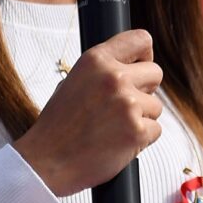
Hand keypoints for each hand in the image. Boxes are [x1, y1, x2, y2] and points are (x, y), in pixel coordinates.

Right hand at [13, 29, 162, 196]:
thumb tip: (133, 67)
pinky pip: (155, 130)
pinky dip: (141, 139)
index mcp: (96, 60)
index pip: (140, 39)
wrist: (46, 162)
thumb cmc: (58, 126)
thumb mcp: (74, 82)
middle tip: (125, 106)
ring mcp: (127, 104)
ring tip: (113, 128)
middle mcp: (114, 77)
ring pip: (156, 106)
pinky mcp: (137, 131)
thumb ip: (103, 71)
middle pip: (156, 73)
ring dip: (142, 118)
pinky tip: (117, 142)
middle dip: (145, 90)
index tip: (142, 65)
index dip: (145, 54)